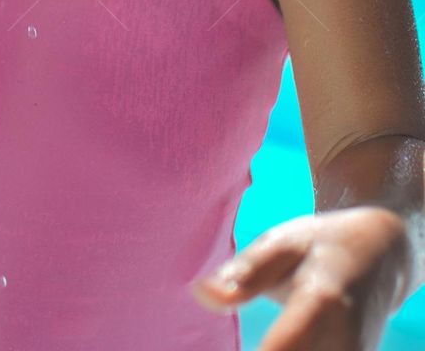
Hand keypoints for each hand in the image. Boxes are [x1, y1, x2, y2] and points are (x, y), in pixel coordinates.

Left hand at [190, 207, 411, 349]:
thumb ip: (246, 272)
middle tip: (209, 344)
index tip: (204, 350)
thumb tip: (200, 294)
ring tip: (238, 340)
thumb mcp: (283, 243)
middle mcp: (344, 342)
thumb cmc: (320, 245)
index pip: (282, 348)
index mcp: (322, 303)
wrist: (381, 255)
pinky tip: (267, 346)